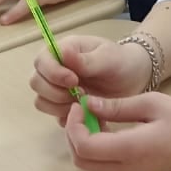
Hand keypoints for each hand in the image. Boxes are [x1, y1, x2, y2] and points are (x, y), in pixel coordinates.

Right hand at [30, 32, 155, 122]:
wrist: (134, 80)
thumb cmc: (120, 61)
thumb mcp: (108, 57)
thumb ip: (86, 60)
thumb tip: (63, 52)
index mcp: (62, 51)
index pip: (41, 62)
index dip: (53, 74)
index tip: (74, 81)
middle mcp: (54, 70)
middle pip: (36, 83)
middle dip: (57, 92)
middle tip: (82, 94)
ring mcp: (57, 90)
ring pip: (42, 102)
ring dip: (61, 106)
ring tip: (85, 103)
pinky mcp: (63, 107)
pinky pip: (55, 116)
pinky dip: (69, 118)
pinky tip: (88, 113)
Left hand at [63, 92, 170, 170]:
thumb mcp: (152, 103)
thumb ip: (117, 106)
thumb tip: (88, 104)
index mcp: (130, 149)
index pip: (84, 146)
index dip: (74, 125)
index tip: (81, 104)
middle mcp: (127, 168)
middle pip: (81, 161)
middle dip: (73, 135)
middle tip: (82, 110)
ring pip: (90, 166)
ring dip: (83, 142)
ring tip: (96, 116)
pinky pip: (103, 165)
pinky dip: (95, 148)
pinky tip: (107, 127)